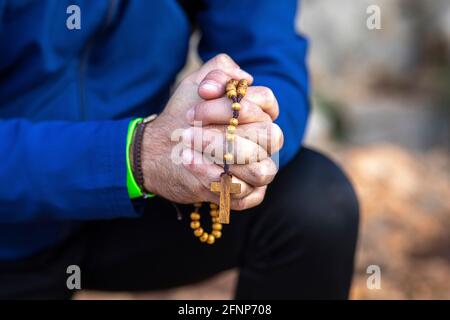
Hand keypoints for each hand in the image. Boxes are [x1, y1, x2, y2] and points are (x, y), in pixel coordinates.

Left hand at [182, 76, 282, 209]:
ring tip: (186, 144)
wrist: (158, 149)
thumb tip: (245, 77)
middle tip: (189, 126)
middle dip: (226, 130)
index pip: (266, 101)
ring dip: (222, 155)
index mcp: (259, 116)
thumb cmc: (183, 117)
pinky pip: (241, 193)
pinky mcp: (243, 195)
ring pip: (261, 170)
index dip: (234, 98)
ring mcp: (256, 171)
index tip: (201, 93)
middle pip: (269, 136)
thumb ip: (218, 70)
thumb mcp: (194, 86)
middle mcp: (263, 144)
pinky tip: (188, 162)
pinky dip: (212, 177)